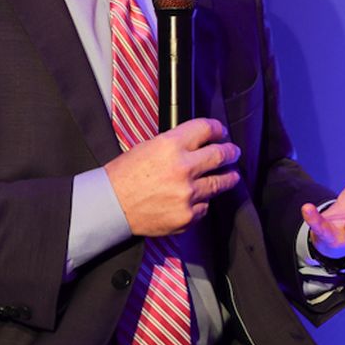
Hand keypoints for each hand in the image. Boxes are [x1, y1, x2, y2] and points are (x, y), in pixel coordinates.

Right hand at [103, 118, 240, 235]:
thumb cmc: (125, 176)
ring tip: (231, 176)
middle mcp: (183, 168)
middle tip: (233, 153)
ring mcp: (188, 193)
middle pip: (221, 155)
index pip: (206, 129)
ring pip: (220, 183)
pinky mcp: (188, 215)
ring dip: (228, 178)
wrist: (110, 206)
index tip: (221, 132)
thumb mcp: (149, 147)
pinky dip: (203, 202)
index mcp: (171, 145)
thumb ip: (176, 144)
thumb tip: (199, 142)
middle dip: (231, 152)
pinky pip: (205, 206)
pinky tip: (198, 198)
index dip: (218, 129)